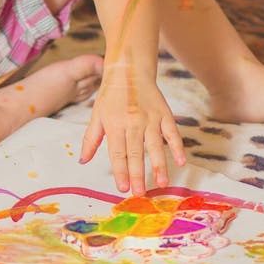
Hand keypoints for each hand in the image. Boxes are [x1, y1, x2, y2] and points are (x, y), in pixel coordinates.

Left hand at [79, 69, 185, 194]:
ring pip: (155, 146)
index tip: (123, 188)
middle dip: (138, 175)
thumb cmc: (110, 96)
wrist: (129, 70)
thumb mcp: (96, 115)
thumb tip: (82, 160)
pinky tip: (181, 161)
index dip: (120, 171)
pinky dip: (177, 147)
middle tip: (140, 193)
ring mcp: (150, 118)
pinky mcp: (164, 113)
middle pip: (135, 153)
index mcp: (114, 124)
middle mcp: (132, 122)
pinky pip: (172, 132)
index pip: (117, 153)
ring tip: (162, 184)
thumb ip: (90, 139)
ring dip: (159, 166)